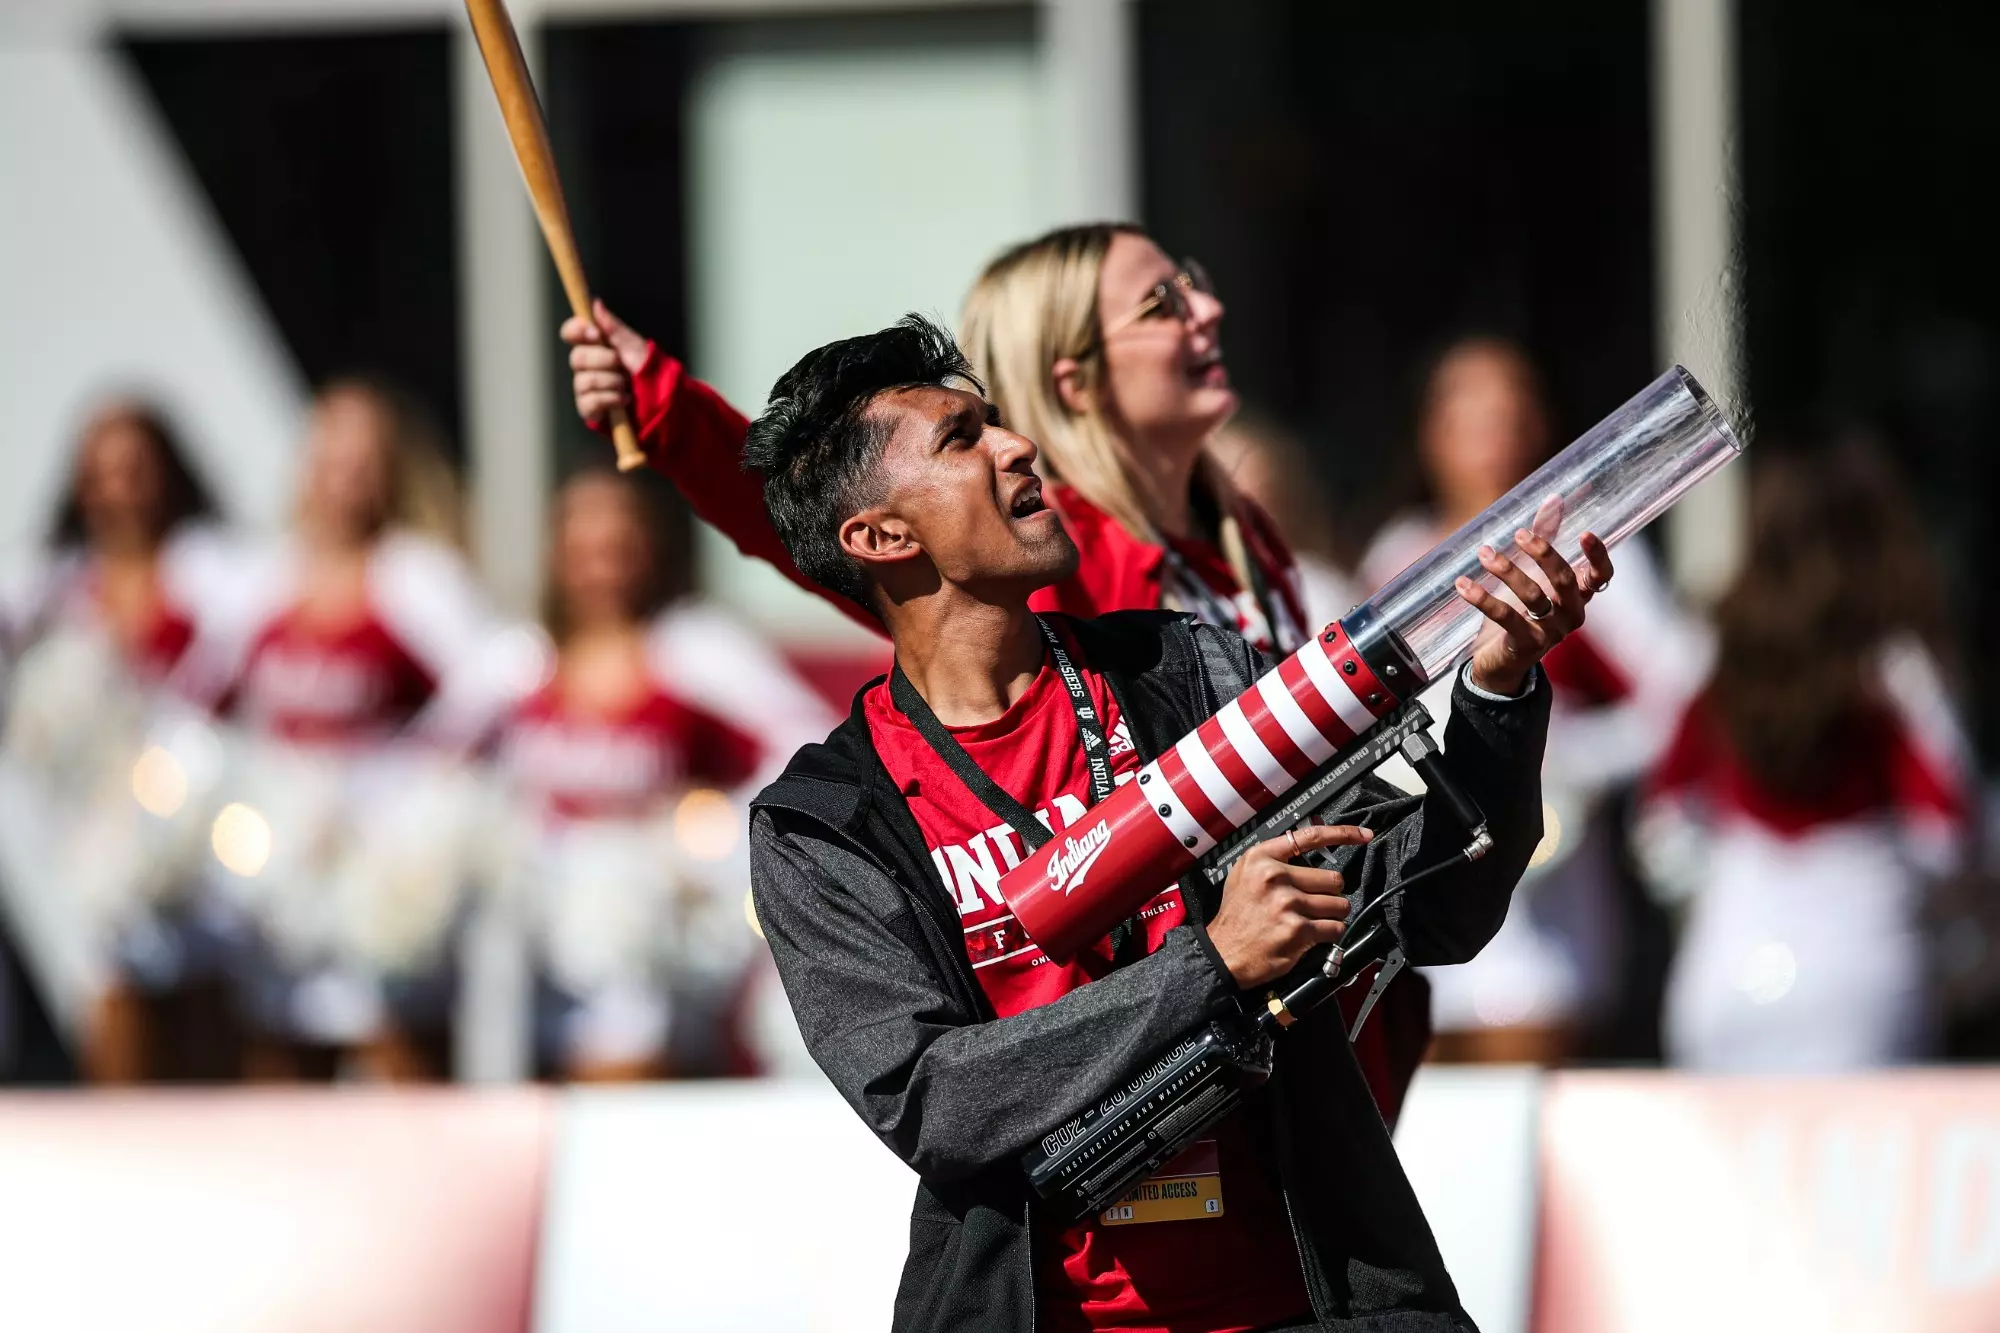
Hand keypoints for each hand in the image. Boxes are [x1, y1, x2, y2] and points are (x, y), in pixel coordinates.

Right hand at [560, 299, 649, 427]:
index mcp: (594, 346)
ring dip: (611, 381)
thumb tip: (596, 303)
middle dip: (603, 360)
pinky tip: (623, 399)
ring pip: (584, 381)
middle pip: (576, 358)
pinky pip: (590, 402)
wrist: (660, 398)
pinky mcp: (589, 408)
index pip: (570, 333)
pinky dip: (610, 399)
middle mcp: (586, 365)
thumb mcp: (634, 345)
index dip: (576, 330)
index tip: (595, 333)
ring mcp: (585, 387)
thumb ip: (614, 327)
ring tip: (626, 385)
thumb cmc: (646, 369)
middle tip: (620, 364)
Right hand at [1206, 822, 1371, 988]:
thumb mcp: (1244, 875)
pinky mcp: (1298, 929)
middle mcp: (1274, 877)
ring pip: (1339, 904)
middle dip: (1331, 893)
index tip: (1364, 836)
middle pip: (1334, 878)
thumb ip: (1275, 858)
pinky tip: (1313, 935)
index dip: (1344, 834)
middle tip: (1315, 903)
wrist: (1223, 953)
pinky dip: (1330, 933)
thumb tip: (1313, 844)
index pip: (1311, 837)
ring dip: (1332, 915)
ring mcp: (1287, 903)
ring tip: (1312, 920)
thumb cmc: (1237, 916)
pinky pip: (1335, 928)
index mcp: (1261, 858)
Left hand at [1456, 522, 1613, 696]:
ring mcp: (1550, 633)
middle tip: (1520, 534)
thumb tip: (1555, 499)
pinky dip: (1482, 598)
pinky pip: (1505, 617)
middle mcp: (1570, 615)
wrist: (1499, 662)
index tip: (1585, 534)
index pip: (1601, 576)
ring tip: (1484, 553)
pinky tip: (1464, 584)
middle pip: (1565, 580)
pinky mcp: (1525, 645)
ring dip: (1507, 571)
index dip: (1598, 556)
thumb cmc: (1520, 612)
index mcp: (1578, 597)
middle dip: (1544, 554)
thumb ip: (1546, 538)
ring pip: (1533, 596)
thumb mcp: (1533, 573)